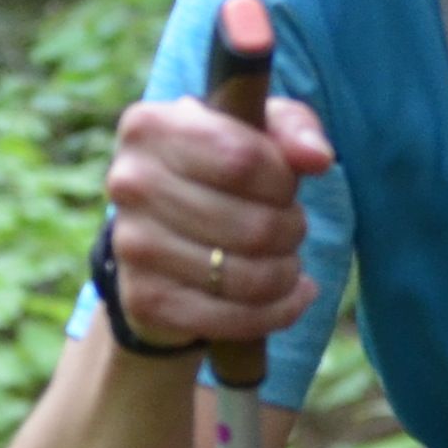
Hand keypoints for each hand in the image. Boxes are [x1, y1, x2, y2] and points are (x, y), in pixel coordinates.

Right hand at [100, 74, 338, 353]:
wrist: (163, 231)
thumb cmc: (222, 167)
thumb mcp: (258, 131)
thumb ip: (295, 129)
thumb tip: (317, 158)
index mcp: (151, 127)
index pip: (242, 160)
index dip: (283, 180)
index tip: (285, 184)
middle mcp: (130, 183)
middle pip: (253, 226)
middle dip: (292, 231)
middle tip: (292, 227)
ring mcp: (132, 246)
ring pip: (248, 278)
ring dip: (287, 273)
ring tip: (288, 260)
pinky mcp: (145, 301)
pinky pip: (233, 320)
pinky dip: (278, 312)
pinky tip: (289, 296)